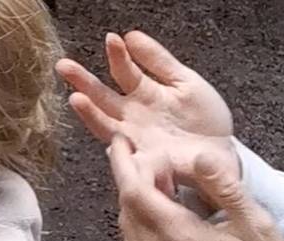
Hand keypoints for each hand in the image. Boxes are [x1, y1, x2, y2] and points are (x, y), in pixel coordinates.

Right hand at [57, 31, 239, 192]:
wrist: (221, 154)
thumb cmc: (203, 120)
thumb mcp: (185, 81)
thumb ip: (158, 61)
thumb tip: (131, 36)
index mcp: (143, 93)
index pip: (123, 70)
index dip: (117, 55)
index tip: (111, 39)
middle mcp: (131, 115)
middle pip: (101, 96)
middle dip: (81, 81)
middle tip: (63, 65)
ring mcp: (133, 138)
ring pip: (104, 123)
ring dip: (89, 112)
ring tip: (76, 98)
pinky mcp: (142, 160)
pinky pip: (125, 153)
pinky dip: (115, 147)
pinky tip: (108, 139)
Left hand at [111, 135, 283, 240]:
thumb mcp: (254, 223)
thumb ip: (224, 187)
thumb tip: (200, 157)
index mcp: (176, 235)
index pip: (134, 192)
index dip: (123, 164)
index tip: (121, 142)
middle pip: (126, 205)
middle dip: (133, 177)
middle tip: (152, 159)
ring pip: (126, 223)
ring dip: (136, 198)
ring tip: (162, 184)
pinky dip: (138, 220)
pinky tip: (160, 213)